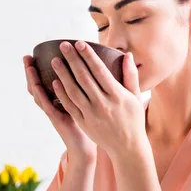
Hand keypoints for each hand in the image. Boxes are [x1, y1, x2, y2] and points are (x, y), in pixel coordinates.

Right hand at [23, 55, 96, 163]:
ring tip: (29, 67)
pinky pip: (48, 107)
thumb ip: (81, 85)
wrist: (86, 145)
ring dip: (32, 80)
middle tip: (26, 57)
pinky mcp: (58, 120)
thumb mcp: (82, 100)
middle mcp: (51, 104)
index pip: (42, 81)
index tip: (32, 54)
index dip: (36, 69)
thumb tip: (88, 65)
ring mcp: (53, 112)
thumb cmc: (88, 122)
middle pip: (36, 85)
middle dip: (30, 71)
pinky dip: (43, 96)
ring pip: (38, 94)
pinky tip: (39, 85)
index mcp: (56, 98)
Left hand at [50, 41, 146, 159]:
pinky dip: (62, 94)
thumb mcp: (136, 97)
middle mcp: (104, 104)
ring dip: (63, 75)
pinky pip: (70, 106)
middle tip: (63, 46)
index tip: (80, 43)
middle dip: (73, 60)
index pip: (100, 71)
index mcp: (118, 95)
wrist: (127, 148)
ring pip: (74, 91)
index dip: (88, 56)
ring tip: (55, 60)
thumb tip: (126, 55)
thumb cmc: (134, 119)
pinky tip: (55, 82)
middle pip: (84, 78)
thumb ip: (131, 76)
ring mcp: (92, 114)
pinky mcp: (84, 123)